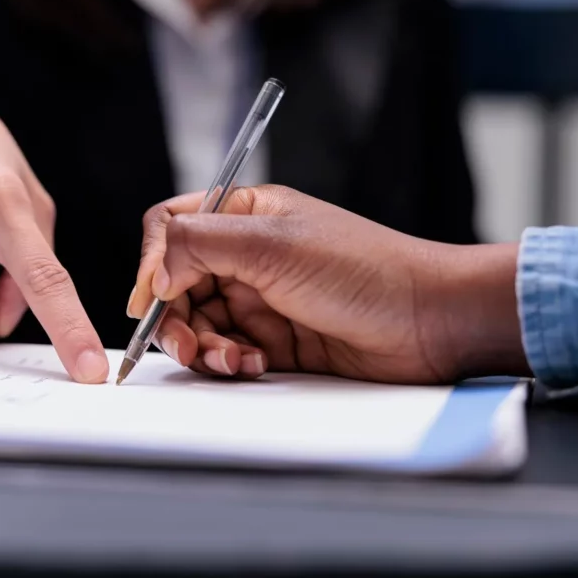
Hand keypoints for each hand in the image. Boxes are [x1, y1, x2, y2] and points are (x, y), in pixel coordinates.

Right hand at [127, 185, 528, 383]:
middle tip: (187, 345)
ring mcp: (261, 298)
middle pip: (177, 284)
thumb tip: (152, 271)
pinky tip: (253, 364)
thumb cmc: (365, 270)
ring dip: (203, 346)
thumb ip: (200, 245)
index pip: (173, 228)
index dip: (153, 263)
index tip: (149, 300)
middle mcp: (248, 254)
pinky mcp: (275, 340)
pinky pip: (227, 352)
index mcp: (245, 213)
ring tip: (232, 358)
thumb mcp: (274, 244)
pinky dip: (229, 362)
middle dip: (175, 317)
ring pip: (199, 324)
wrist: (429, 323)